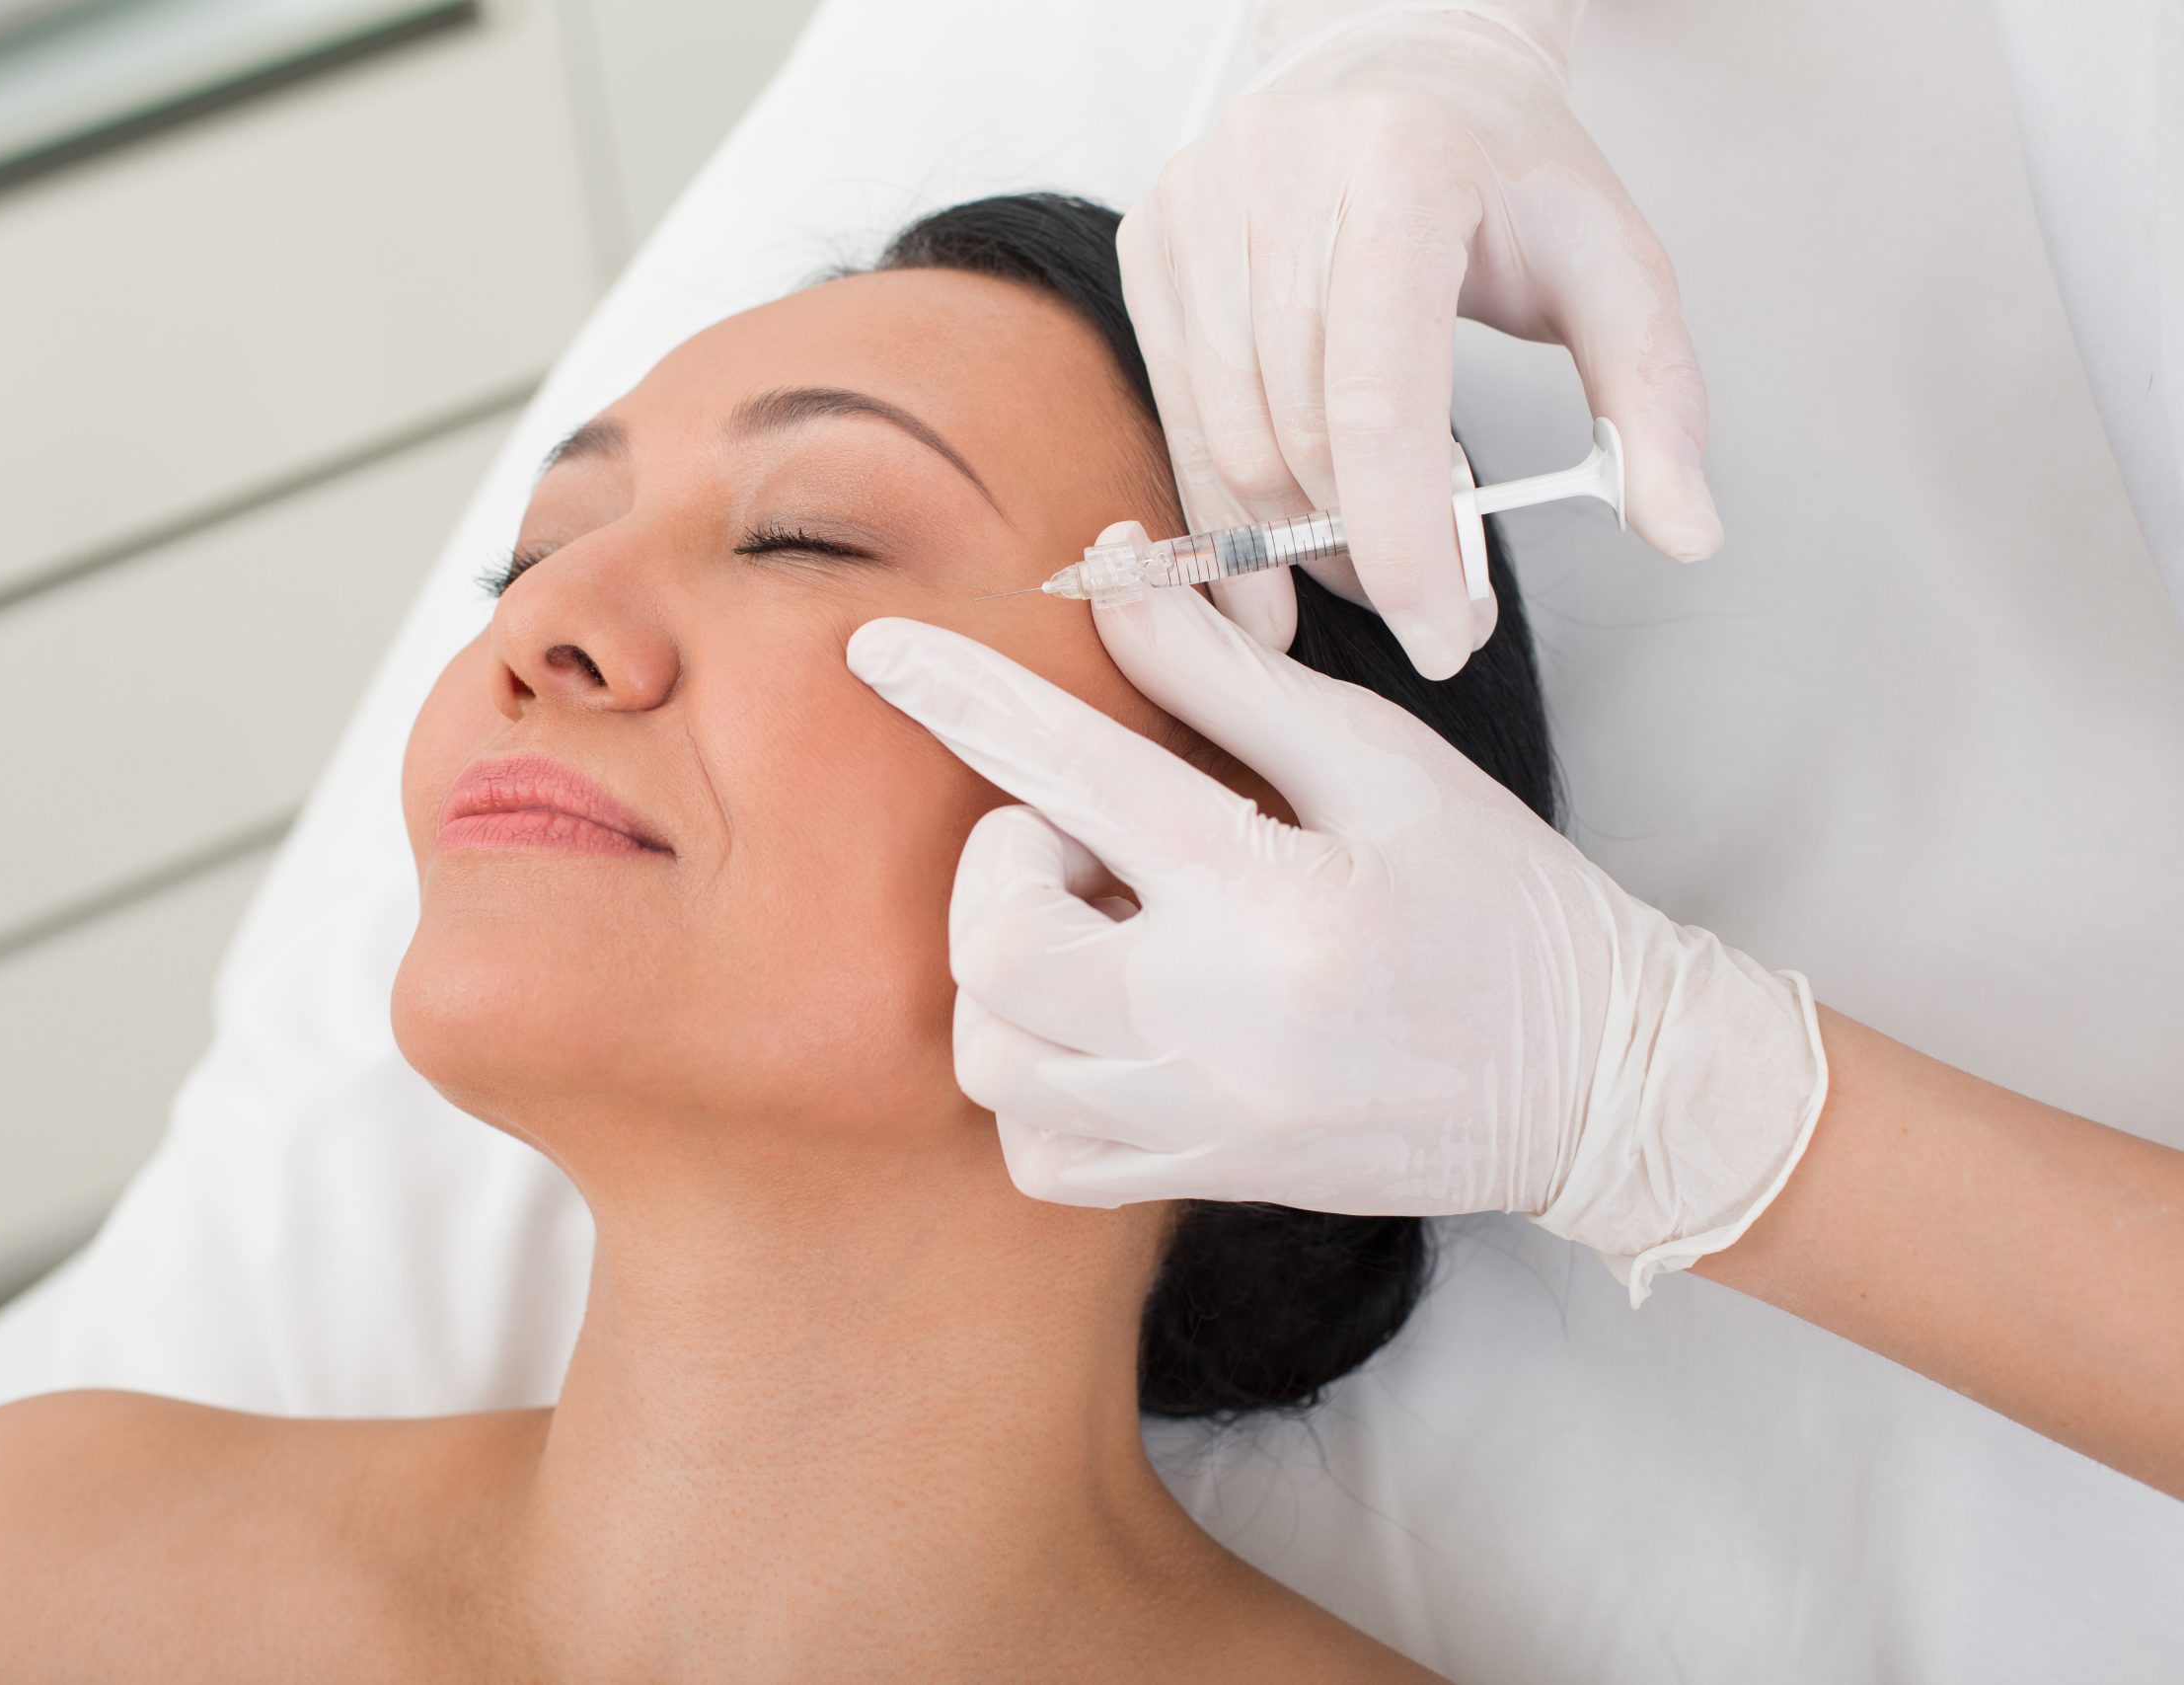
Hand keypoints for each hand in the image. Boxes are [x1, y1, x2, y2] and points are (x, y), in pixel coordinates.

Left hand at [847, 580, 1821, 1303]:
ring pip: (994, 1056)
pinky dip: (1034, 1080)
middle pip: (993, 946)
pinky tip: (1100, 1021)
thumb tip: (1112, 573)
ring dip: (1010, 969)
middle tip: (1091, 837)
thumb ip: (1229, 676)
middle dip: (1005, 862)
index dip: (961, 696)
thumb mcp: (1387, 762)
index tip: (876, 651)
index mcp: (1268, 898)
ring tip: (1105, 927)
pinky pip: (1037, 1153)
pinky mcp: (1198, 1179)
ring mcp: (1199, 1122)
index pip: (1070, 774)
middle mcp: (1214, 1027)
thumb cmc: (1505, 904)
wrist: (1600, 1083)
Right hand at [1122, 1, 1720, 672]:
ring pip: (1231, 437)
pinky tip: (1278, 544)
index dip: (1403, 537)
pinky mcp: (1151, 239)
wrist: (1397, 57)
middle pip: (1300, 432)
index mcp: (1405, 168)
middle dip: (1363, 551)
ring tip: (1362, 569)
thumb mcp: (1611, 263)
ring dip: (1295, 538)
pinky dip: (1229, 499)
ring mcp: (1199, 204)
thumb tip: (1685, 531)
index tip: (1441, 636)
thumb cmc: (1504, 171)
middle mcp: (1280, 174)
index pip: (1381, 395)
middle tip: (1430, 608)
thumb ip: (1656, 398)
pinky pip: (1180, 412)